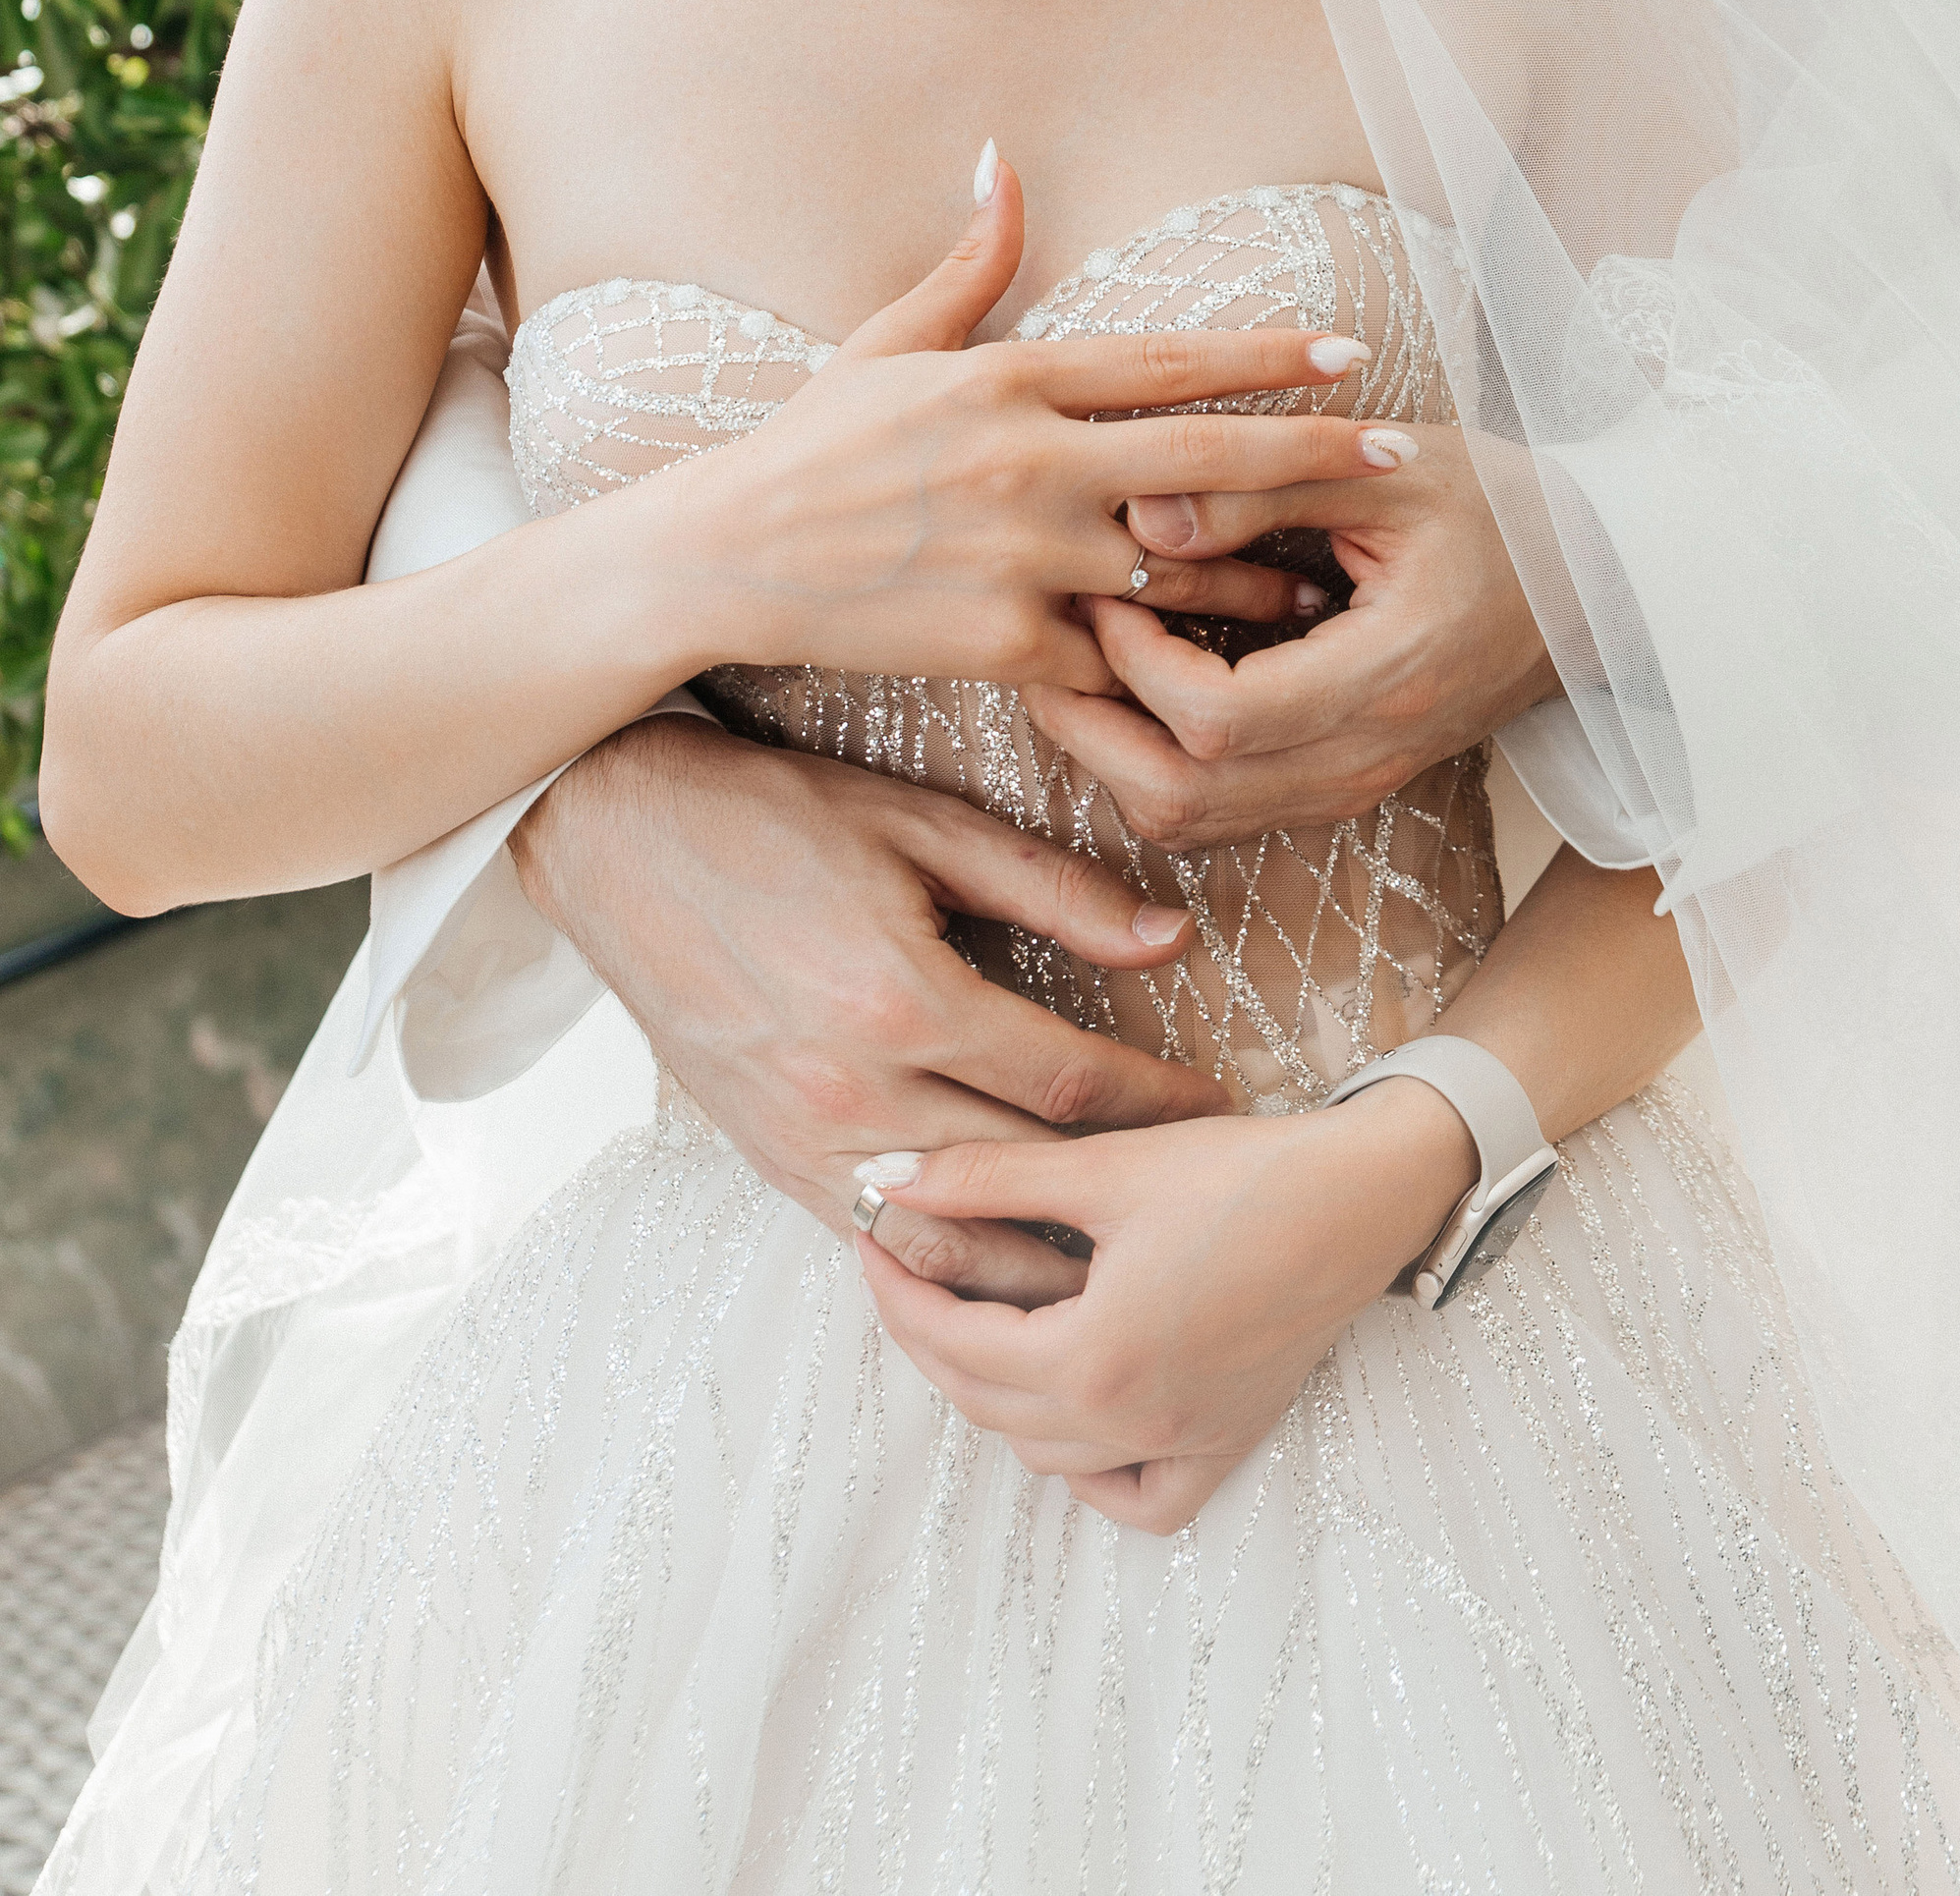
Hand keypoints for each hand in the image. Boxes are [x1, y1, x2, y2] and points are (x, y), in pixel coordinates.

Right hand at [510, 715, 1229, 1242]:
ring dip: (1041, 1265)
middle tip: (1195, 1199)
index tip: (1217, 1106)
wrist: (618, 838)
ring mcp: (804, 1142)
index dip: (1156, 1101)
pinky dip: (951, 1269)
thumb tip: (1171, 941)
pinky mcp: (770, 1164)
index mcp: (902, 999)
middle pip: (1023, 1179)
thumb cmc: (775, 815)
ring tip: (1123, 1267)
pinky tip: (1007, 1269)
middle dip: (1120, 1194)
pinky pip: (877, 1249)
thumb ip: (1054, 890)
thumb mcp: (923, 826)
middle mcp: (853, 1091)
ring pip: (951, 1247)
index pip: (1068, 1083)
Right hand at [659, 153, 1401, 696]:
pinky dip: (1160, 661)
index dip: (1268, 355)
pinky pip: (1111, 654)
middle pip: (1207, 458)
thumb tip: (1005, 158)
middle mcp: (1029, 462)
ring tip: (1326, 587)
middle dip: (1314, 457)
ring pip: (1178, 568)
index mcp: (1011, 379)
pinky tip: (1219, 671)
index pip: (1170, 361)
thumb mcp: (891, 340)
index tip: (1349, 350)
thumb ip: (972, 260)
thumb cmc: (814, 443)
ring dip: (1259, 577)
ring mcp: (1022, 556)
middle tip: (1398, 454)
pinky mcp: (1006, 643)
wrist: (730, 557)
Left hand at [855, 1080, 1475, 1529]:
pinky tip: (1075, 1415)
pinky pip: (1139, 1496)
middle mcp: (1134, 1422)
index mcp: (1094, 1358)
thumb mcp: (1104, 1166)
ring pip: (1048, 1454)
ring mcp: (1184, 1442)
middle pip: (989, 1404)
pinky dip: (1094, 1473)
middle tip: (907, 1270)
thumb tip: (886, 1178)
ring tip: (975, 1318)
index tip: (870, 1239)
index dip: (899, 1294)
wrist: (1366, 1195)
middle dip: (933, 1337)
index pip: (955, 1346)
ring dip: (996, 1394)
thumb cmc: (1243, 1172)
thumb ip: (985, 1177)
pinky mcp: (1227, 1440)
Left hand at [1022, 424, 1557, 850]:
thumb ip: (1263, 485)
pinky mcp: (1339, 788)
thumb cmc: (1495, 507)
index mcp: (1389, 673)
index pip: (1220, 717)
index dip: (1139, 660)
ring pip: (1189, 822)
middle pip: (1184, 798)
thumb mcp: (1387, 466)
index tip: (1109, 580)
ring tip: (1076, 658)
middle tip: (1053, 637)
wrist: (1593, 587)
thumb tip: (1139, 512)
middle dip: (1093, 725)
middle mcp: (1366, 755)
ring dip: (1111, 752)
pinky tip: (1136, 685)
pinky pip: (1218, 811)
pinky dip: (1154, 763)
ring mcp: (1352, 784)